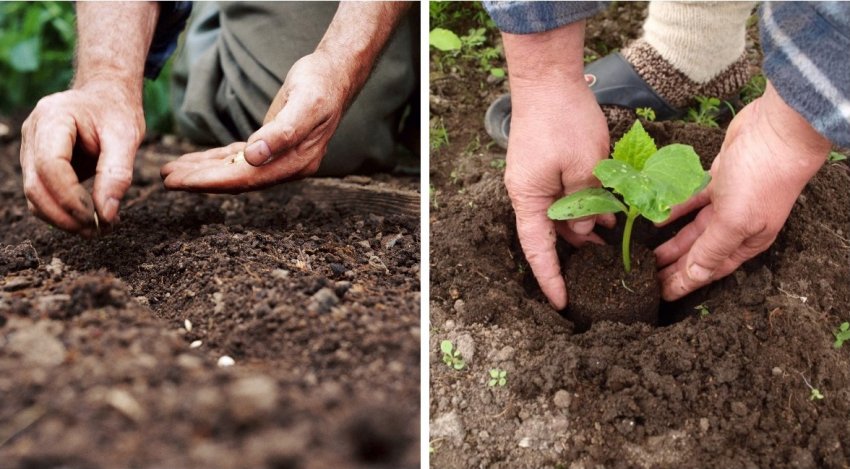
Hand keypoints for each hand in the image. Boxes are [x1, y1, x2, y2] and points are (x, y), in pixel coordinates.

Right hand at [20, 81, 144, 236]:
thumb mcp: (126, 137)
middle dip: (65, 215)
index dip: (71, 197)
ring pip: (34, 196)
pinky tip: (89, 218)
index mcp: (53, 118)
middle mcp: (33, 133)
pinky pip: (42, 195)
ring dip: (63, 219)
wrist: (105, 96)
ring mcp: (30, 149)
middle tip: (98, 232)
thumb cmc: (116, 111)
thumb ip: (117, 174)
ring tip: (97, 229)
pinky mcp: (36, 164)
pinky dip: (62, 212)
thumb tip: (107, 215)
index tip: (98, 218)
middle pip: (35, 185)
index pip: (50, 166)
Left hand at [161, 52, 349, 192]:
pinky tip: (196, 161)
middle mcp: (287, 167)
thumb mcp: (304, 105)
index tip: (182, 182)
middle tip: (167, 179)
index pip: (247, 178)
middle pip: (237, 179)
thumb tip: (253, 157)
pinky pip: (238, 159)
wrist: (335, 76)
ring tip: (172, 171)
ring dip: (204, 171)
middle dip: (201, 180)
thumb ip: (281, 133)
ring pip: (234, 171)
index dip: (212, 181)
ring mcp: (280, 159)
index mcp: (295, 162)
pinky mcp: (271, 146)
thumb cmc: (320, 86)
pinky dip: (216, 160)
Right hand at [501, 23, 613, 309]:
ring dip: (586, 229)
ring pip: (561, 216)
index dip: (551, 279)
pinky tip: (610, 214)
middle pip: (550, 235)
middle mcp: (529, 193)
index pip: (538, 251)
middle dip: (575, 255)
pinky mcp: (547, 166)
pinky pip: (566, 197)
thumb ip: (585, 205)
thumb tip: (585, 231)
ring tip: (614, 244)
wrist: (548, 79)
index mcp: (529, 199)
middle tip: (603, 274)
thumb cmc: (563, 122)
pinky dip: (586, 208)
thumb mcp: (583, 168)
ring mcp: (537, 179)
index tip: (562, 304)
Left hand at [655, 83, 830, 300]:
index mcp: (747, 241)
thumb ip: (712, 248)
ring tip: (646, 254)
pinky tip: (655, 217)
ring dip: (672, 241)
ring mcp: (729, 201)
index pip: (710, 269)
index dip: (685, 283)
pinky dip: (675, 209)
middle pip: (700, 252)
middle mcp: (738, 225)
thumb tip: (695, 276)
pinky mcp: (719, 179)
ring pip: (694, 228)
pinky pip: (691, 201)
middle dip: (674, 266)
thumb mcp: (735, 219)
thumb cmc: (761, 178)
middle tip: (646, 278)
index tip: (660, 295)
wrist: (777, 130)